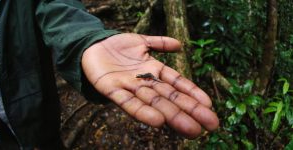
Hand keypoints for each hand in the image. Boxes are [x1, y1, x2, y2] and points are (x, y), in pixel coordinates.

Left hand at [81, 33, 218, 137]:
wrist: (91, 46)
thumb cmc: (117, 46)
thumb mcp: (141, 41)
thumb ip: (159, 42)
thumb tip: (180, 45)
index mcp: (153, 71)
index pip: (177, 84)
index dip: (193, 94)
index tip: (209, 106)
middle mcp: (145, 82)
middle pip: (170, 98)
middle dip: (190, 111)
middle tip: (210, 126)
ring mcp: (129, 87)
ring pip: (155, 103)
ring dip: (172, 116)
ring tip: (191, 129)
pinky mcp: (111, 89)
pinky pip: (128, 103)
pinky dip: (142, 112)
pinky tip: (158, 122)